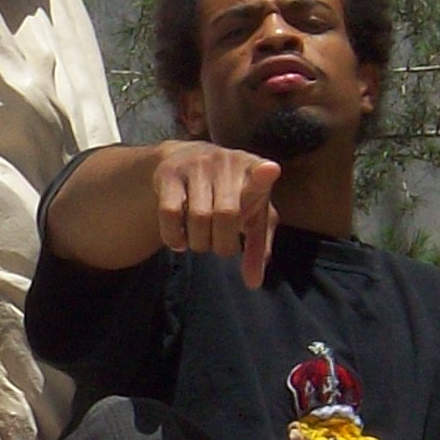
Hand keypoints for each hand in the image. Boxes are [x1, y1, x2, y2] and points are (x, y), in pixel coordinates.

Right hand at [153, 140, 282, 288]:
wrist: (189, 156)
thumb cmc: (231, 193)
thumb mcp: (252, 215)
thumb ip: (257, 248)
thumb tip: (253, 283)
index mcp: (254, 170)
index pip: (261, 174)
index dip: (264, 175)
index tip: (270, 171)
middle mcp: (226, 163)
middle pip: (226, 215)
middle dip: (223, 244)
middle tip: (220, 246)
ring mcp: (196, 165)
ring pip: (197, 218)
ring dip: (199, 244)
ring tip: (201, 242)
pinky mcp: (169, 174)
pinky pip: (169, 214)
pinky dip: (174, 237)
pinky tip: (179, 240)